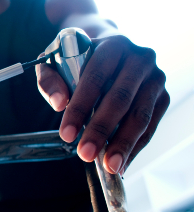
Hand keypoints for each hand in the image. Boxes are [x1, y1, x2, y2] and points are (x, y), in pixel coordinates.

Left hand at [36, 35, 169, 174]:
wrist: (108, 49)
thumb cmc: (78, 57)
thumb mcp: (55, 60)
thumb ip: (49, 79)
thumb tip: (58, 103)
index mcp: (112, 45)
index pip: (95, 78)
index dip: (80, 108)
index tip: (67, 134)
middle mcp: (139, 58)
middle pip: (120, 99)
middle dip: (101, 130)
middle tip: (85, 154)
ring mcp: (155, 78)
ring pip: (140, 116)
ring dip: (123, 144)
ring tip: (108, 166)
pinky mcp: (162, 96)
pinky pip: (150, 126)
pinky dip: (135, 147)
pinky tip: (121, 162)